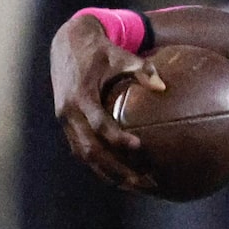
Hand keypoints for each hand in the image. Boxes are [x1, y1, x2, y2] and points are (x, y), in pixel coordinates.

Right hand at [51, 14, 163, 193]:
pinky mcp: (66, 125)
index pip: (98, 123)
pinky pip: (82, 151)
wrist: (66, 43)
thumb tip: (163, 87)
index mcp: (80, 95)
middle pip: (91, 150)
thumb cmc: (98, 49)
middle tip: (144, 182)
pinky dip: (100, 166)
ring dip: (109, 174)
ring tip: (136, 186)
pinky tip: (122, 176)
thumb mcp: (120, 54)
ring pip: (85, 156)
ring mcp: (65, 121)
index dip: (117, 137)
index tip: (138, 146)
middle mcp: (68, 112)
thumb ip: (142, 69)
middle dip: (117, 170)